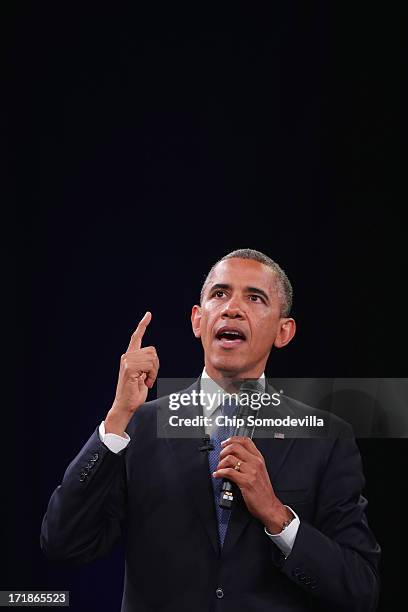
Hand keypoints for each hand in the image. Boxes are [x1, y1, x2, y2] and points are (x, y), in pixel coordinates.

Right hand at [105, 312, 158, 435]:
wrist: (126, 405)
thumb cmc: (134, 393)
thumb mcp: (143, 375)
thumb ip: (145, 364)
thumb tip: (152, 358)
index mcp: (130, 356)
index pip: (136, 337)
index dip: (142, 325)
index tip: (148, 314)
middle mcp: (127, 356)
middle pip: (152, 351)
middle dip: (156, 366)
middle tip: (149, 378)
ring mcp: (127, 361)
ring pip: (152, 358)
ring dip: (154, 372)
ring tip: (146, 381)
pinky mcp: (129, 368)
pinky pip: (149, 365)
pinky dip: (151, 375)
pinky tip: (144, 383)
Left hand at [213, 436, 291, 532]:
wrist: (269, 506)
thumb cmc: (263, 490)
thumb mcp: (259, 471)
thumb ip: (249, 461)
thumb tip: (233, 456)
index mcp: (259, 458)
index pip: (245, 441)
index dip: (232, 439)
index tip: (225, 443)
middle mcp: (255, 462)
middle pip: (235, 447)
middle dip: (223, 451)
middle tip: (220, 458)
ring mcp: (251, 471)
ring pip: (230, 459)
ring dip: (220, 463)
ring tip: (219, 469)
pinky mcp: (246, 481)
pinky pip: (229, 472)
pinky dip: (220, 472)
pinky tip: (218, 475)